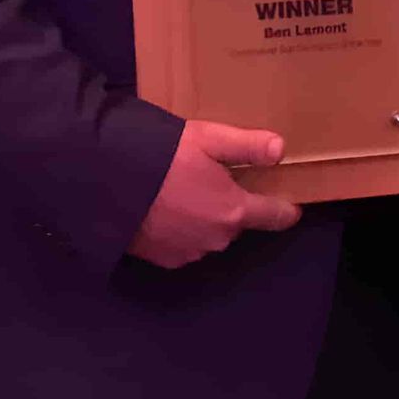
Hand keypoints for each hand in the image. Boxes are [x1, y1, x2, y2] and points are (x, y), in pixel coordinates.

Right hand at [127, 120, 302, 268]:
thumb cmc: (162, 156)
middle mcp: (217, 238)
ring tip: (179, 193)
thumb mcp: (207, 138)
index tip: (290, 208)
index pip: (273, 215)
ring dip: (202, 219)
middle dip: (228, 204)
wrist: (107, 184)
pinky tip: (162, 210)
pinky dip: (179, 231)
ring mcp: (190, 252)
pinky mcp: (164, 260)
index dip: (284, 210)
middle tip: (207, 179)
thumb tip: (281, 149)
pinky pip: (183, 244)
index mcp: (234, 210)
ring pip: (208, 234)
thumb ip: (247, 146)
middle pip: (235, 222)